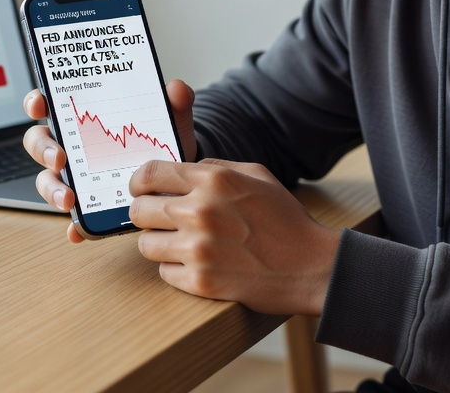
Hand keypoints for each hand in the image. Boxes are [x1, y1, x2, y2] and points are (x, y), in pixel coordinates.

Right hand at [22, 79, 198, 242]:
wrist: (176, 176)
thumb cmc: (160, 140)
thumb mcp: (169, 119)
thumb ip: (175, 101)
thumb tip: (177, 88)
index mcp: (85, 118)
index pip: (50, 103)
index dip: (37, 102)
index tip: (41, 105)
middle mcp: (73, 146)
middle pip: (40, 143)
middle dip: (44, 150)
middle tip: (59, 159)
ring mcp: (76, 177)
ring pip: (48, 180)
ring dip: (52, 190)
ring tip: (69, 199)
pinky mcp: (88, 205)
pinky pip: (72, 217)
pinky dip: (73, 225)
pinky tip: (78, 231)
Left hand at [128, 158, 340, 315]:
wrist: (311, 266)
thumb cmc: (285, 219)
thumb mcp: (257, 175)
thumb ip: (216, 167)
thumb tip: (183, 168)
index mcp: (214, 180)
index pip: (149, 173)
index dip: (139, 182)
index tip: (141, 190)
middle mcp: (200, 211)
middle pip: (139, 210)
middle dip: (147, 215)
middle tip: (162, 221)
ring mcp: (198, 248)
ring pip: (145, 244)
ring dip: (160, 244)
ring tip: (183, 245)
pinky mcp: (200, 281)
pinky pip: (164, 272)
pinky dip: (177, 270)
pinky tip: (199, 264)